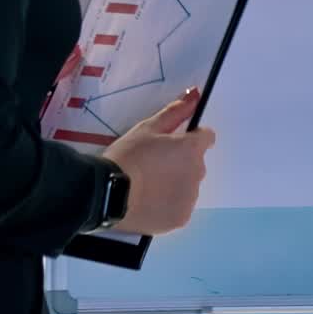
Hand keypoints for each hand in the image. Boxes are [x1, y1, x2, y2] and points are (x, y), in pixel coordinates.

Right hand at [102, 88, 216, 235]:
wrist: (106, 194)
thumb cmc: (128, 156)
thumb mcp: (148, 128)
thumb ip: (175, 112)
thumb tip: (196, 94)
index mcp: (192, 149)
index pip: (206, 137)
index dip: (191, 138)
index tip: (171, 144)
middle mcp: (198, 173)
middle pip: (196, 163)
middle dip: (181, 162)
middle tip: (153, 165)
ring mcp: (190, 198)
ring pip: (189, 186)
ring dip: (176, 184)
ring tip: (148, 186)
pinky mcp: (181, 219)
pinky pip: (180, 207)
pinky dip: (170, 204)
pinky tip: (149, 202)